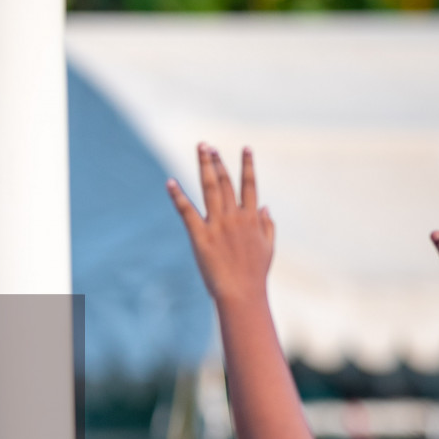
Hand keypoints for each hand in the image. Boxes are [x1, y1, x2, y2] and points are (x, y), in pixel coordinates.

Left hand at [168, 144, 274, 305]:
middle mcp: (235, 217)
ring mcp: (217, 225)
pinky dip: (178, 195)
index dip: (247, 165)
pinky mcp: (200, 236)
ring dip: (205, 167)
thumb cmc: (255, 275)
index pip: (250, 186)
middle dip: (217, 161)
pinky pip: (187, 211)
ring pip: (210, 188)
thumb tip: (266, 207)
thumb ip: (268, 226)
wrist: (242, 293)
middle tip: (208, 146)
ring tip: (200, 149)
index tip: (246, 148)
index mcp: (251, 219)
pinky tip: (170, 182)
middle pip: (225, 182)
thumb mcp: (268, 248)